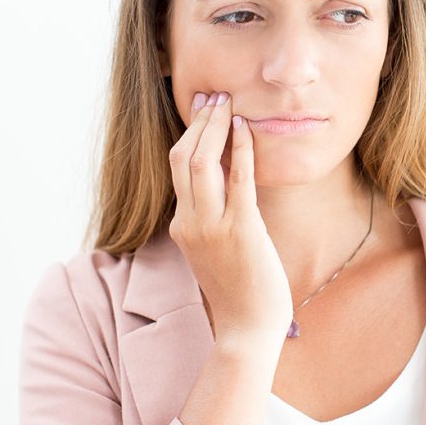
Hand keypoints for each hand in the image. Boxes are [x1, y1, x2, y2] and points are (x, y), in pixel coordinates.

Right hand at [168, 91, 293, 340]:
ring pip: (201, 163)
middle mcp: (189, 223)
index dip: (191, 134)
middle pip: (183, 158)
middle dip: (199, 122)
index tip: (204, 109)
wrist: (247, 329)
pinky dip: (240, 149)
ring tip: (228, 103)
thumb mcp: (216, 248)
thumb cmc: (239, 290)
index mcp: (182, 225)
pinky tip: (246, 129)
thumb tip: (229, 180)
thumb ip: (214, 217)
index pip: (178, 168)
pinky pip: (238, 180)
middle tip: (214, 96)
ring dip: (215, 127)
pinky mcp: (241, 231)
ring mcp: (211, 227)